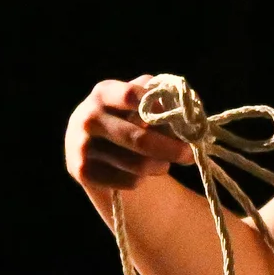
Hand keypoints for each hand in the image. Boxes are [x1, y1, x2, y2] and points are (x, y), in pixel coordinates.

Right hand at [65, 76, 196, 190]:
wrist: (91, 146)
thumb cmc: (127, 119)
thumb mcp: (138, 102)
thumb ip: (160, 100)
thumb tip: (185, 115)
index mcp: (104, 93)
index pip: (132, 96)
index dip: (160, 109)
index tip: (182, 120)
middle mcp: (89, 118)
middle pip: (139, 138)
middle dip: (172, 149)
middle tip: (190, 154)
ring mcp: (83, 145)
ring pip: (138, 164)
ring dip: (161, 166)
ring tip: (164, 162)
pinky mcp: (83, 171)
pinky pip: (129, 181)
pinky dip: (143, 179)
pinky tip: (141, 173)